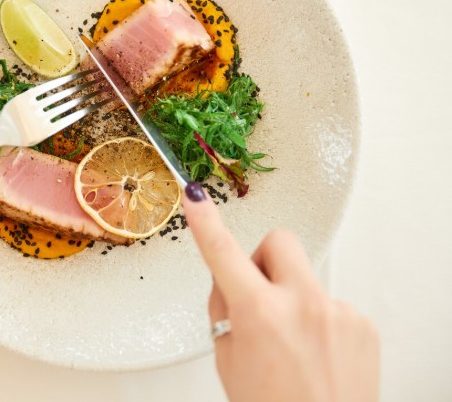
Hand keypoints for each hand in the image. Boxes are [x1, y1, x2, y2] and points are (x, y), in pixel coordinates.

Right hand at [181, 182, 379, 401]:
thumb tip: (230, 280)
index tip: (195, 197)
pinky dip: (317, 322)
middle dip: (262, 258)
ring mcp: (337, 312)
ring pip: (303, 278)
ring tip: (292, 346)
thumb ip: (227, 311)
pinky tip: (315, 355)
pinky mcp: (363, 324)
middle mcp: (301, 304)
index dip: (204, 221)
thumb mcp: (228, 360)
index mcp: (260, 314)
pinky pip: (329, 304)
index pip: (222, 253)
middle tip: (256, 292)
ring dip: (291, 299)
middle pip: (278, 242)